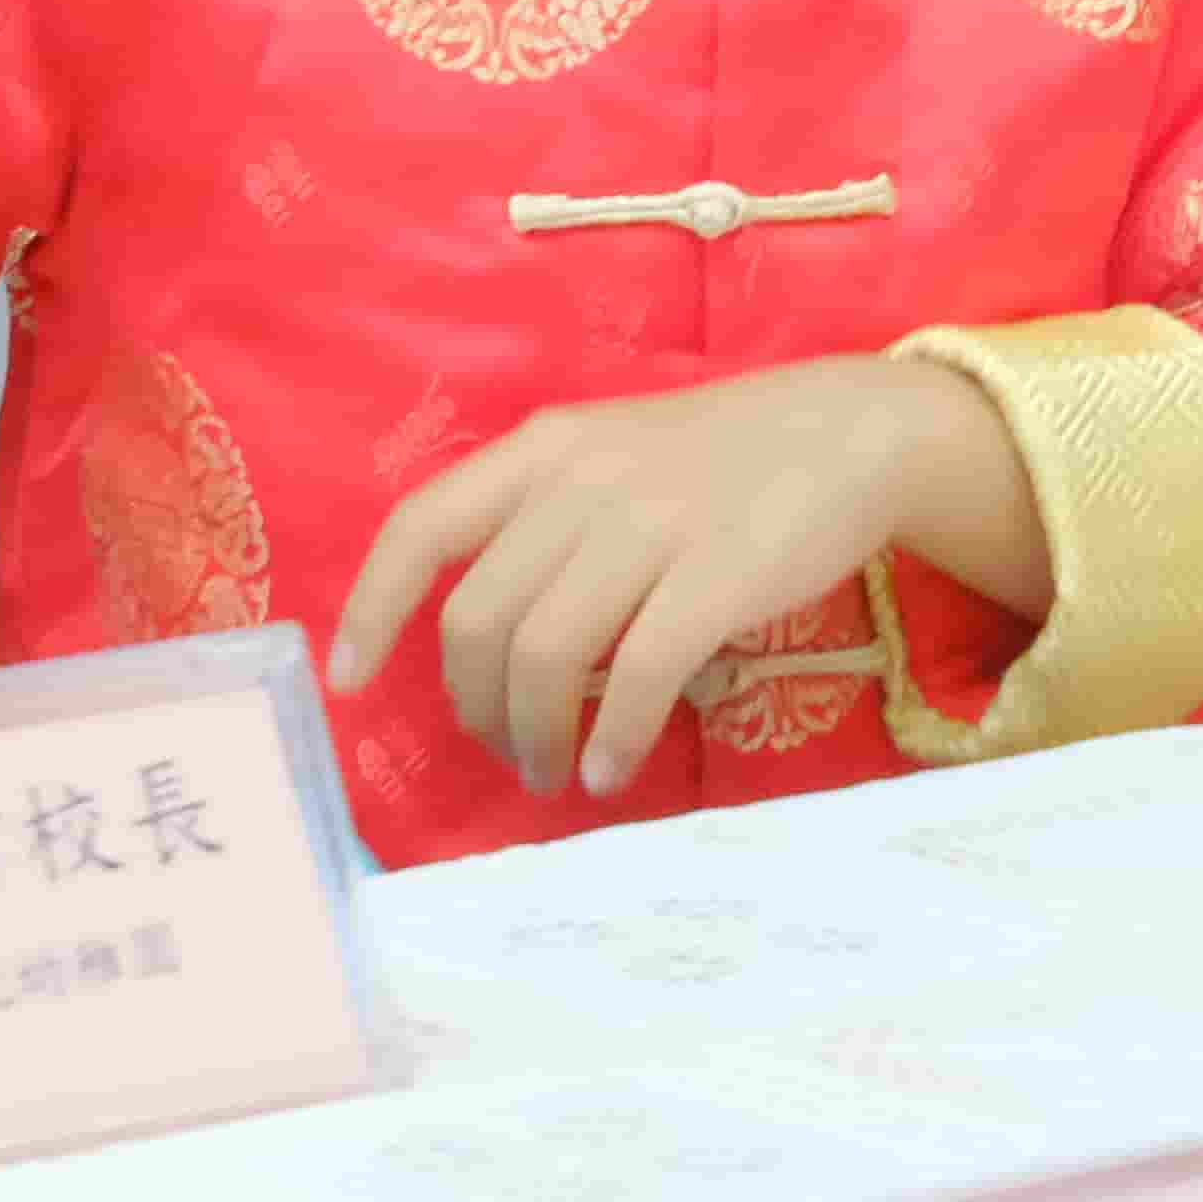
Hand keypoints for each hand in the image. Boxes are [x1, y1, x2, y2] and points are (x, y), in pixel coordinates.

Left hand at [338, 352, 1043, 805]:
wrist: (851, 430)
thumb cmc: (722, 460)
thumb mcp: (614, 458)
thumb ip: (547, 525)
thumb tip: (492, 650)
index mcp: (545, 448)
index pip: (422, 527)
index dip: (372, 610)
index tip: (351, 683)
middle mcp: (582, 480)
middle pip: (478, 620)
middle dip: (476, 707)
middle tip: (504, 748)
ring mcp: (650, 524)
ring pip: (545, 657)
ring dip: (533, 735)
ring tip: (553, 770)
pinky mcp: (716, 574)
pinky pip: (636, 676)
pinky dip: (612, 738)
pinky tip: (611, 768)